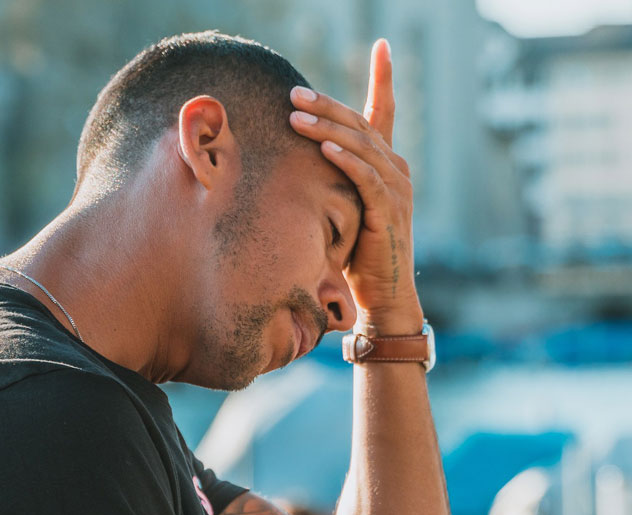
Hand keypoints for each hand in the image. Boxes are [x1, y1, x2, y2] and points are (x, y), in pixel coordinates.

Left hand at [289, 39, 422, 334]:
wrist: (383, 294)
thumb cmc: (358, 253)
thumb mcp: (346, 207)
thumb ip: (335, 180)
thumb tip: (300, 159)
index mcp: (387, 164)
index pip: (384, 113)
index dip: (384, 78)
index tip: (382, 46)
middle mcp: (397, 170)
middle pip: (361, 124)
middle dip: (327, 105)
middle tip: (293, 92)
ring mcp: (396, 189)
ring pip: (361, 146)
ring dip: (327, 128)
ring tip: (295, 115)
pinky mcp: (388, 211)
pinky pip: (366, 177)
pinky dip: (345, 160)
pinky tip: (323, 147)